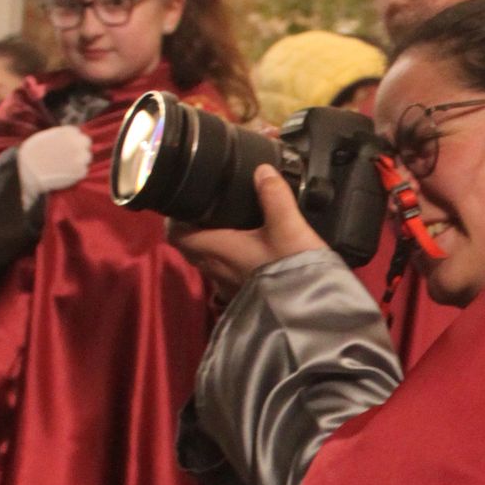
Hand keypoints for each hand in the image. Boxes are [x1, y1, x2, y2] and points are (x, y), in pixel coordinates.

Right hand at [16, 125, 92, 207]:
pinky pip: (83, 171)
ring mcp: (80, 158)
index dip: (71, 139)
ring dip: (80, 160)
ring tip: (66, 166)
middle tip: (70, 155)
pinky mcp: (80, 172)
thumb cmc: (31, 154)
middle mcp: (76, 143)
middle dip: (79, 147)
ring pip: (86, 157)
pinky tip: (66, 174)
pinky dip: (77, 173)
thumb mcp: (44, 136)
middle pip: (86, 142)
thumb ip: (58, 135)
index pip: (76, 132)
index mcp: (67, 132)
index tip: (66, 145)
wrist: (29, 173)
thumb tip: (65, 137)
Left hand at [170, 165, 325, 302]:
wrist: (311, 314)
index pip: (176, 235)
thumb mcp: (288, 226)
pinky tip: (247, 249)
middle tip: (206, 209)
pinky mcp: (243, 296)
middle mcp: (215, 270)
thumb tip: (262, 170)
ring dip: (210, 245)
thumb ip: (274, 196)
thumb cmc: (293, 269)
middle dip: (192, 229)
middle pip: (190, 248)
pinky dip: (227, 259)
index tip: (182, 202)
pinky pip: (224, 274)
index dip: (173, 218)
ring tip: (227, 225)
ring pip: (207, 262)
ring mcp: (228, 286)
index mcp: (217, 250)